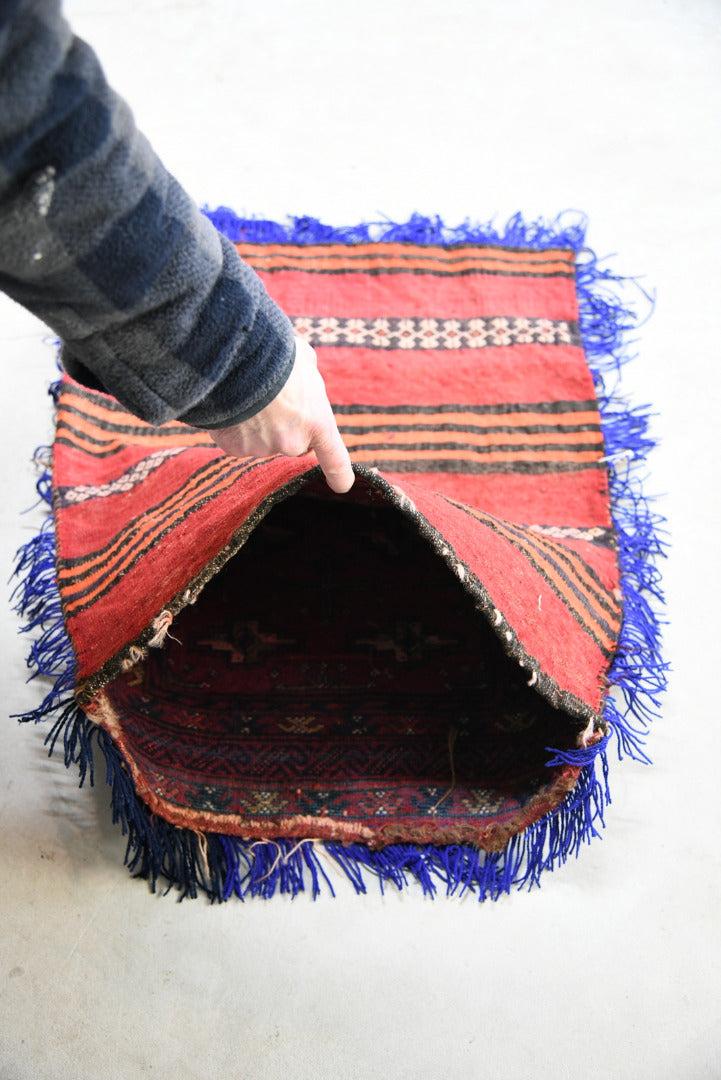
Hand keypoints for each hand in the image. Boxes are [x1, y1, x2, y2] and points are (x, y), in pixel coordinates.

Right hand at [209, 337, 354, 493]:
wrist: (238, 359)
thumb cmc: (276, 354)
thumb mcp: (304, 360)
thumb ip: (308, 379)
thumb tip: (299, 380)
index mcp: (318, 423)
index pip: (335, 459)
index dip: (340, 475)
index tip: (342, 486)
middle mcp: (294, 443)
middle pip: (291, 442)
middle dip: (284, 426)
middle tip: (271, 397)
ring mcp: (264, 448)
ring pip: (261, 439)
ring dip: (256, 422)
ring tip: (248, 394)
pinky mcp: (236, 447)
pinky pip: (236, 438)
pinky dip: (233, 425)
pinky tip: (231, 403)